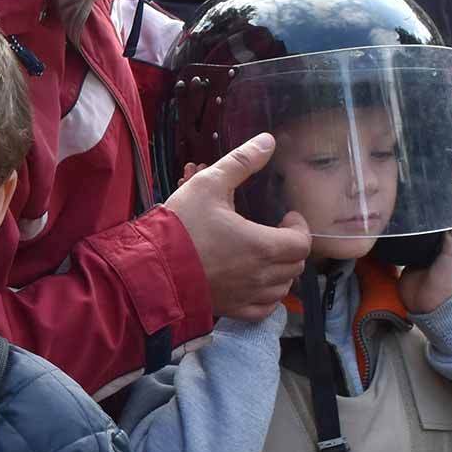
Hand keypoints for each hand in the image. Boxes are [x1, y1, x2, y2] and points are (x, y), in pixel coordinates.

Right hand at [164, 132, 311, 321]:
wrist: (149, 269)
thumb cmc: (180, 227)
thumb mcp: (208, 184)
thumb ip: (241, 162)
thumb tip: (268, 140)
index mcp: (262, 245)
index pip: (302, 243)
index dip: (299, 228)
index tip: (286, 217)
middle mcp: (259, 276)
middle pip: (295, 266)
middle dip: (291, 248)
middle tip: (276, 234)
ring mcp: (245, 296)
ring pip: (282, 289)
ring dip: (281, 272)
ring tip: (266, 258)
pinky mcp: (230, 310)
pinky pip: (263, 310)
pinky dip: (267, 298)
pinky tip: (257, 285)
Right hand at [397, 157, 451, 314]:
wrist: (427, 304)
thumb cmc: (445, 280)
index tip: (450, 159)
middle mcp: (437, 232)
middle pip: (436, 203)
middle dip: (434, 183)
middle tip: (425, 162)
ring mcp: (421, 240)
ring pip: (420, 214)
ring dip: (416, 198)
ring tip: (407, 178)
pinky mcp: (405, 249)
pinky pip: (404, 229)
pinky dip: (400, 217)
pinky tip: (392, 206)